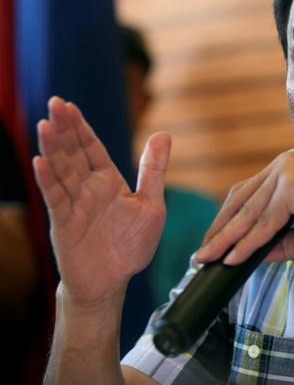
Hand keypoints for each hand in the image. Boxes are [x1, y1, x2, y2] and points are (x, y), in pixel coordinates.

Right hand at [33, 97, 170, 307]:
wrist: (114, 281)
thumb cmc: (132, 245)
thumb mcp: (152, 205)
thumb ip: (154, 170)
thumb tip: (163, 133)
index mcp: (108, 182)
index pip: (91, 149)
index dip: (81, 128)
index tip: (68, 105)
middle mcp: (88, 189)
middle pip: (73, 153)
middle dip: (64, 129)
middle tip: (54, 103)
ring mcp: (74, 205)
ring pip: (62, 171)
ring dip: (53, 149)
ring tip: (45, 125)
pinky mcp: (65, 224)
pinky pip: (56, 199)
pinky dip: (48, 181)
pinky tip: (41, 162)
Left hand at [195, 150, 293, 264]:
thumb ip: (276, 242)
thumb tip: (249, 255)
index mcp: (286, 170)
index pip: (247, 194)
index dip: (227, 220)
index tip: (214, 243)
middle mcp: (283, 165)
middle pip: (241, 200)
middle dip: (220, 230)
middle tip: (202, 254)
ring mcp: (288, 170)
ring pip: (250, 212)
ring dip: (228, 239)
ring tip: (210, 259)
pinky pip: (265, 220)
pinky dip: (248, 241)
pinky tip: (234, 257)